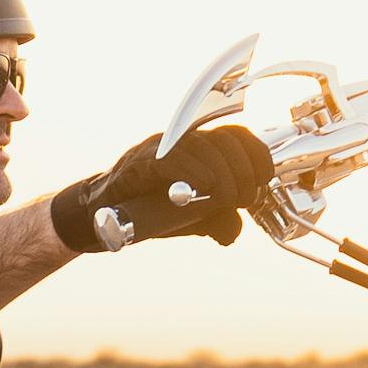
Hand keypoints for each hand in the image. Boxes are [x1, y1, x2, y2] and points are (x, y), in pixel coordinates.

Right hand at [50, 117, 273, 253]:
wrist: (105, 214)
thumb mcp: (194, 219)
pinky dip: (193, 171)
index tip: (262, 182)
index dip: (258, 156)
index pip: (240, 137)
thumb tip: (232, 230)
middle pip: (228, 140)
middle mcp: (184, 140)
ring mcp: (162, 147)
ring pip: (204, 146)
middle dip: (244, 172)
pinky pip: (172, 158)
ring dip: (224, 174)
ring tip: (224, 198)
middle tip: (242, 199)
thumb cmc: (151, 209)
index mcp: (202, 147)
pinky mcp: (141, 161)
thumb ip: (218, 220)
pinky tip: (204, 187)